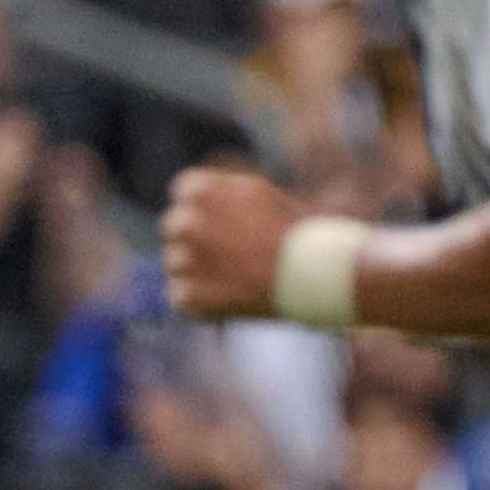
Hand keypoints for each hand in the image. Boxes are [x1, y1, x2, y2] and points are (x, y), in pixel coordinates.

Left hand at [163, 164, 302, 318]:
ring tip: (237, 274)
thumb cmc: (292, 231)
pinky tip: (231, 295)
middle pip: (173, 229)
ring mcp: (181, 260)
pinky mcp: (186, 296)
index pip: (182, 196)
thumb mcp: (255, 193)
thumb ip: (216, 192)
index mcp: (197, 190)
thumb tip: (184, 196)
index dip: (206, 209)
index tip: (227, 222)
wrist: (316, 274)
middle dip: (196, 239)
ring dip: (198, 270)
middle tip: (233, 252)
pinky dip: (200, 299)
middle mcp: (183, 222)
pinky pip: (180, 295)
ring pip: (176, 264)